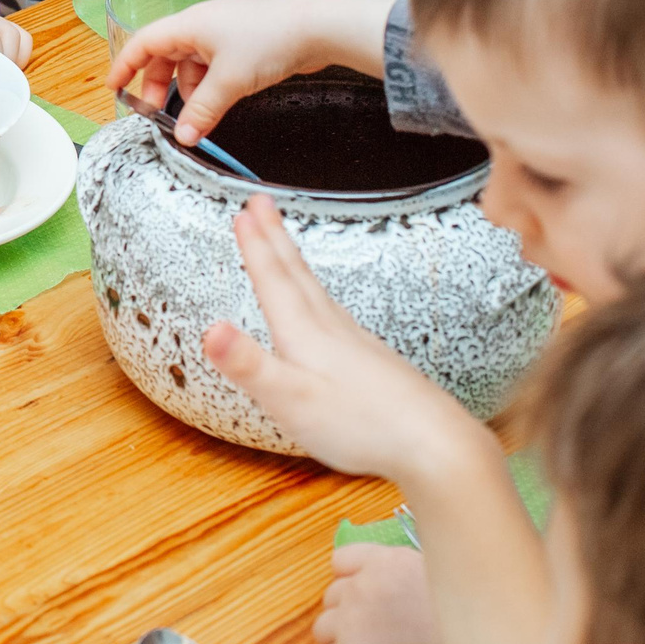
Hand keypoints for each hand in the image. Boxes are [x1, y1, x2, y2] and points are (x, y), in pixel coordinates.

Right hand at [108, 0, 388, 142]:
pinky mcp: (242, 43)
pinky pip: (212, 66)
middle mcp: (201, 25)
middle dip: (156, 84)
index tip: (114, 89)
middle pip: (164, 55)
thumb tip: (183, 137)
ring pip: (190, 63)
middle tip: (155, 113)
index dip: (124, 65)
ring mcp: (222, 33)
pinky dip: (208, 86)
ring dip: (186, 90)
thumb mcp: (229, 82)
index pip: (143, 42)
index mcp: (189, 25)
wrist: (318, 28)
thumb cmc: (269, 42)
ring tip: (194, 115)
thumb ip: (202, 111)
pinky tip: (215, 105)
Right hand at [200, 195, 482, 482]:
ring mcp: (355, 341)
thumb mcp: (289, 400)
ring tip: (284, 244)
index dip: (255, 244)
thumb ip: (248, 365)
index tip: (243, 210)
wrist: (434, 442)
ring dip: (295, 260)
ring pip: (317, 289)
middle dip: (275, 235)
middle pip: (297, 272)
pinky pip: (335, 312)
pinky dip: (318, 294)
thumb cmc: (361, 424)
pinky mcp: (371, 360)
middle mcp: (331, 327)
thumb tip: (210, 329)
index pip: (273, 279)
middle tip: (261, 201)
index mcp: (305, 332)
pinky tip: (323, 308)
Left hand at [317, 545, 448, 643]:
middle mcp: (362, 587)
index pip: (341, 561)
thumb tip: (392, 576)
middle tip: (379, 633)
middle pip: (332, 597)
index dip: (352, 580)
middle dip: (350, 614)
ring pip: (323, 629)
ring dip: (343, 641)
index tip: (368, 597)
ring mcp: (351, 622)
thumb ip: (406, 570)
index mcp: (385, 562)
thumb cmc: (473, 625)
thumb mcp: (441, 576)